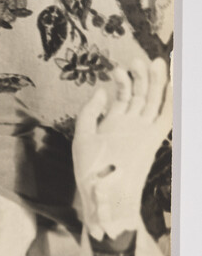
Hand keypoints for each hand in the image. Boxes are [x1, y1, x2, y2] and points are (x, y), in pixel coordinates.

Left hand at [72, 56, 171, 239]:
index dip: (123, 80)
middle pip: (141, 94)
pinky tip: (173, 83)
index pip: (124, 95)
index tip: (116, 68)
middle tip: (137, 59)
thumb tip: (101, 90)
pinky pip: (166, 116)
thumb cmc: (88, 171)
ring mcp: (143, 131)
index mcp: (114, 123)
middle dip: (141, 75)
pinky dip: (171, 100)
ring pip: (154, 101)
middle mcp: (131, 125)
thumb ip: (89, 113)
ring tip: (153, 62)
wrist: (101, 196)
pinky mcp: (153, 139)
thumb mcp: (82, 137)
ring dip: (156, 82)